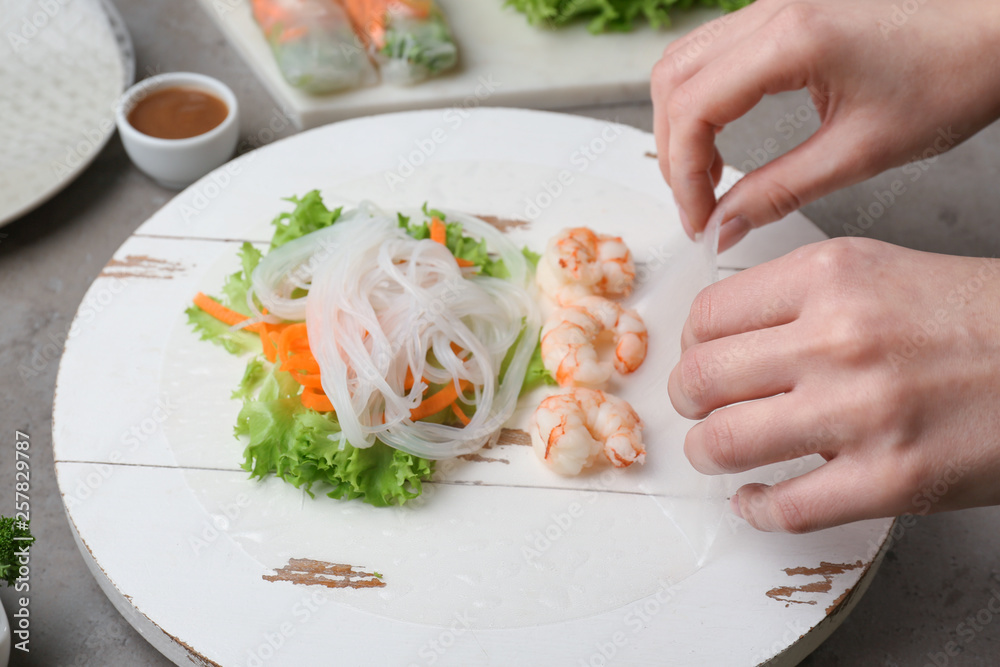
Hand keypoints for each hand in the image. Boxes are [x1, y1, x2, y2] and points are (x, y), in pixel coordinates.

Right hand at [652, 0, 999, 249]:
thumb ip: (778, 191)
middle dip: (673, 150)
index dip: (683, 175)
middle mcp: (774, 9)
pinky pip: (713, 52)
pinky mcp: (783, 10)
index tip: (700, 218)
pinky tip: (723, 136)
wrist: (996, 28)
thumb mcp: (861, 151)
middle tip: (698, 203)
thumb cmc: (954, 73)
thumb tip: (725, 225)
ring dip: (682, 122)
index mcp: (792, 38)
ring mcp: (774, 4)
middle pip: (673, 79)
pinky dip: (702, 99)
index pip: (693, 109)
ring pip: (684, 61)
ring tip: (707, 176)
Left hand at [668, 237, 999, 531]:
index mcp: (830, 278)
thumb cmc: (972, 319)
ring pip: (723, 443)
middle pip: (700, 379)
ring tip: (722, 451)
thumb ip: (794, 296)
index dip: (690, 345)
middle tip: (699, 407)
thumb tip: (716, 333)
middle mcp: (838, 339)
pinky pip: (784, 508)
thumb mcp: (877, 270)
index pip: (706, 316)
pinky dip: (756, 508)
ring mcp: (863, 413)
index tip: (699, 359)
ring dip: (709, 453)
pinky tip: (757, 498)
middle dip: (687, 401)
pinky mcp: (891, 480)